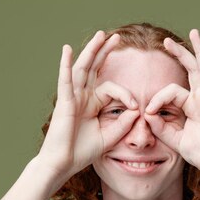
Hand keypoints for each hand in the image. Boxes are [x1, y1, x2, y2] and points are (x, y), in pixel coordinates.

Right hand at [38, 31, 139, 180]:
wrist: (63, 164)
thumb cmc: (81, 152)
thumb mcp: (109, 137)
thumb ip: (123, 123)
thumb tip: (136, 110)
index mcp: (92, 104)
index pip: (111, 89)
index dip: (126, 94)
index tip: (136, 107)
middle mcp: (82, 97)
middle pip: (94, 69)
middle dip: (105, 52)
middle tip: (117, 37)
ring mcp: (72, 98)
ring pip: (83, 68)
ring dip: (92, 51)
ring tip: (101, 35)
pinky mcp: (64, 102)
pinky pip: (65, 80)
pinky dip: (65, 64)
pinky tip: (66, 49)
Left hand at [144, 29, 199, 180]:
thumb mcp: (176, 141)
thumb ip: (161, 128)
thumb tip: (146, 115)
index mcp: (192, 105)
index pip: (171, 91)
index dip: (157, 99)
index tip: (147, 111)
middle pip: (191, 69)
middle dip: (179, 53)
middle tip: (166, 41)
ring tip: (194, 33)